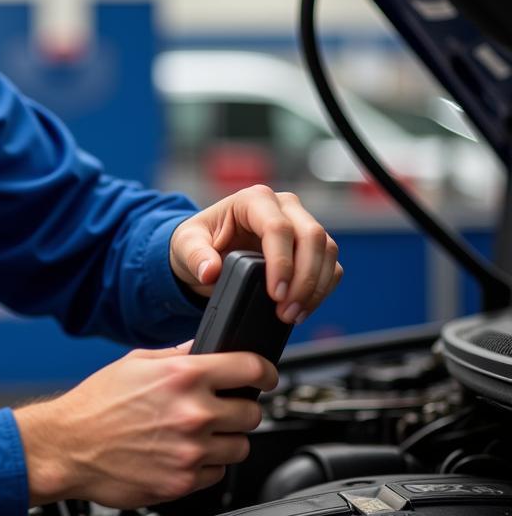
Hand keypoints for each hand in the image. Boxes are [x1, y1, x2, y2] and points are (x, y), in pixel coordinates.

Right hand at [15, 343, 275, 508]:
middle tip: (219, 408)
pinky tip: (182, 453)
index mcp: (184, 376)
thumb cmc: (96, 403)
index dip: (265, 371)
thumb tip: (208, 350)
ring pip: (240, 446)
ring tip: (197, 434)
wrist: (67, 447)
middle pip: (252, 411)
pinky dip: (206, 464)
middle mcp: (193, 413)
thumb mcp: (136, 362)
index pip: (251, 368)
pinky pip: (218, 473)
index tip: (265, 377)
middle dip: (240, 407)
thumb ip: (179, 355)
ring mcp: (191, 451)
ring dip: (226, 439)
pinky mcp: (184, 482)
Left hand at [171, 184, 341, 324]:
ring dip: (315, 287)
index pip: (278, 227)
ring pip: (327, 250)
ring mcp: (301, 223)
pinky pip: (330, 265)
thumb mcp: (185, 246)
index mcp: (253, 199)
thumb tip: (209, 271)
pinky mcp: (311, 246)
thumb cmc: (198, 242)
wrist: (207, 251)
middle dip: (304, 279)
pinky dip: (321, 290)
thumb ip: (194, 256)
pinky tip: (302, 309)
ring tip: (291, 316)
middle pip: (312, 236)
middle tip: (286, 312)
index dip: (282, 263)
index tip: (275, 294)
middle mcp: (283, 206)